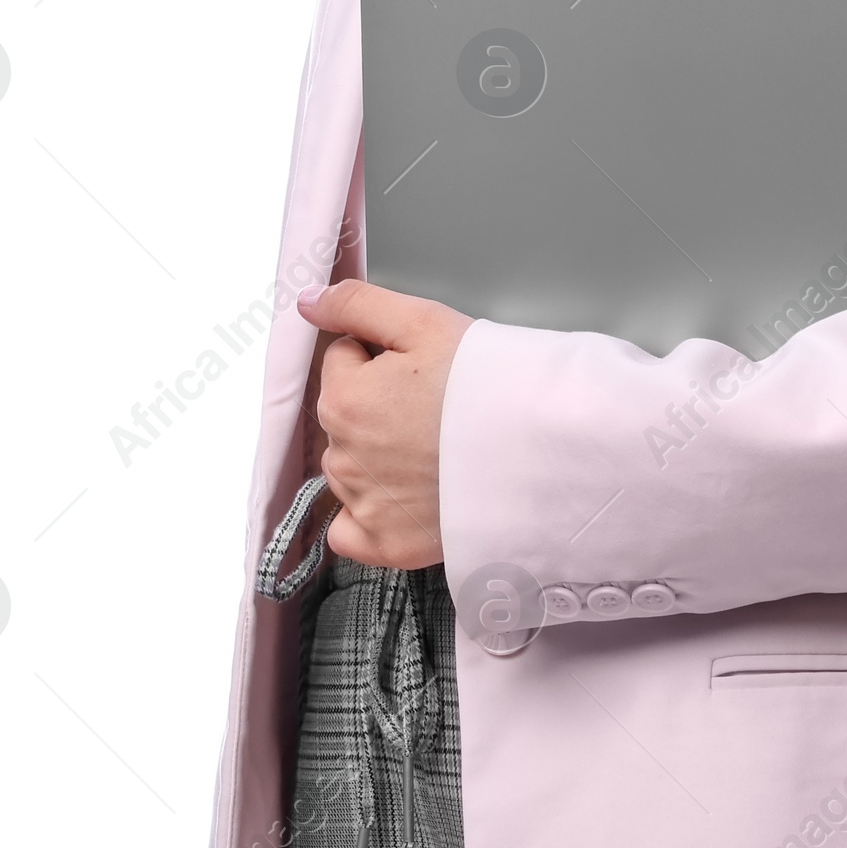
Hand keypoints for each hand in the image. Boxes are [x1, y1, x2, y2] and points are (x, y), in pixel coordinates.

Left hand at [298, 279, 472, 568]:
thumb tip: (306, 303)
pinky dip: (366, 517)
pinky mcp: (387, 544)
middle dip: (375, 405)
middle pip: (344, 416)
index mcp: (345, 398)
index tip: (420, 365)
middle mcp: (343, 455)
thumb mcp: (424, 321)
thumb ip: (357, 304)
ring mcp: (364, 505)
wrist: (539, 446)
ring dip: (374, 456)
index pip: (342, 359)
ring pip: (349, 468)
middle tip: (432, 406)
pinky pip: (349, 533)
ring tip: (432, 448)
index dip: (381, 353)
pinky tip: (402, 497)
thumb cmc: (487, 381)